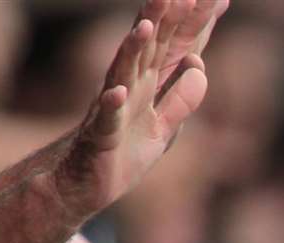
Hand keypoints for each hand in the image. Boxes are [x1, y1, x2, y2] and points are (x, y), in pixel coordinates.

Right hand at [51, 0, 226, 222]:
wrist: (85, 182)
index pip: (174, 47)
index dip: (194, 24)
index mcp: (148, 83)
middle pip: (148, 48)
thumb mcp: (165, 126)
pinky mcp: (101, 135)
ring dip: (133, 50)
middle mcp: (129, 87)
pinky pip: (106, 119)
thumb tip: (198, 64)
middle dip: (161, 19)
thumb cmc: (123, 149)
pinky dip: (111, 105)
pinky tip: (117, 93)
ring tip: (144, 27)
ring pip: (124, 73)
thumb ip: (182, 97)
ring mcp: (113, 108)